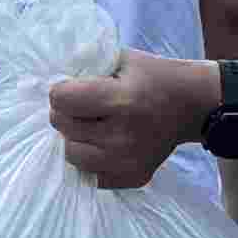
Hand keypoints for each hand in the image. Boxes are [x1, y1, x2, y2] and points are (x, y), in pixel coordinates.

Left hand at [43, 63, 188, 191]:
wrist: (191, 106)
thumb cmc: (152, 77)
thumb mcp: (121, 60)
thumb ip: (86, 67)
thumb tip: (46, 80)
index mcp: (121, 100)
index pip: (61, 99)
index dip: (61, 90)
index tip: (73, 88)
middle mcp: (123, 135)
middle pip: (63, 127)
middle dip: (66, 114)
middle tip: (84, 107)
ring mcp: (128, 161)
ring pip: (72, 155)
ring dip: (75, 139)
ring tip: (92, 127)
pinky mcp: (133, 178)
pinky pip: (91, 175)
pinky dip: (93, 160)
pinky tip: (106, 144)